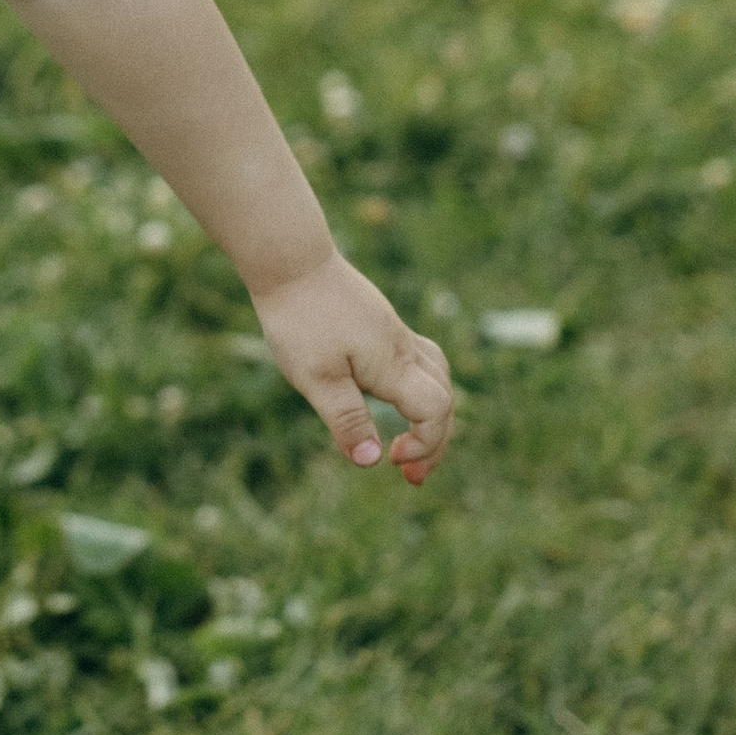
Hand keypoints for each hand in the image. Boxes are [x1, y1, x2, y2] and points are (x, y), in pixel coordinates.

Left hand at [254, 250, 454, 483]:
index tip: (393, 460)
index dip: (426, 444)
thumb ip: (347, 420)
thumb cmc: (299, 319)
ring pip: (436, 375)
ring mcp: (394, 332)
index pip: (437, 411)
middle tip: (408, 473)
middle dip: (435, 440)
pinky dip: (418, 387)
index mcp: (392, 364)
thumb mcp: (316, 378)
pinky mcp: (380, 323)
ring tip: (408, 438)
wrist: (290, 261)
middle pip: (445, 396)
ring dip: (431, 412)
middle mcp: (402, 347)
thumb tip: (373, 462)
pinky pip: (419, 358)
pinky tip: (389, 396)